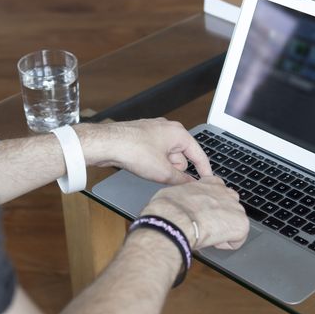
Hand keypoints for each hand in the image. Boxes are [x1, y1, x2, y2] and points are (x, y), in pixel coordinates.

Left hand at [74, 118, 211, 184]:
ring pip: (167, 157)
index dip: (204, 170)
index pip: (199, 154)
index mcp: (178, 133)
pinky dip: (152, 163)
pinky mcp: (142, 137)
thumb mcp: (163, 172)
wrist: (107, 144)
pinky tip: (142, 166)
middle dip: (175, 169)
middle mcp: (168, 129)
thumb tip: (191, 185)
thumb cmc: (134, 150)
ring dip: (162, 167)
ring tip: (149, 170)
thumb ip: (182, 180)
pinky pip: (155, 154)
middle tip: (163, 176)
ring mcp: (154, 132)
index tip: (208, 182)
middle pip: (181, 157)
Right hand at [140, 176, 248, 249]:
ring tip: (204, 234)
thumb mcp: (175, 193)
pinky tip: (210, 241)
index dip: (210, 207)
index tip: (202, 214)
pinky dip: (224, 245)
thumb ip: (185, 196)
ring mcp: (236, 208)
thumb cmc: (168, 208)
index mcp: (211, 183)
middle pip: (229, 209)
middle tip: (203, 226)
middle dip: (219, 219)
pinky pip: (236, 241)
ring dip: (221, 232)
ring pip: (233, 225)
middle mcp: (226, 192)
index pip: (218, 193)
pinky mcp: (242, 225)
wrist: (174, 220)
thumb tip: (180, 203)